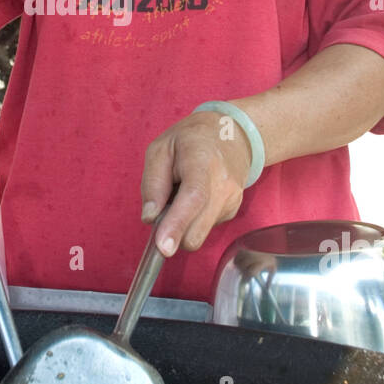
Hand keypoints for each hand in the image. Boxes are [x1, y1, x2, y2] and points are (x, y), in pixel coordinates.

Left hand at [140, 110, 251, 256]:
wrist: (234, 135)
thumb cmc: (192, 140)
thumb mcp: (161, 149)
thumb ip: (152, 182)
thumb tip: (149, 218)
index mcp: (203, 162)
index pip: (193, 198)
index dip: (177, 224)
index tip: (163, 247)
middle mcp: (223, 185)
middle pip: (197, 230)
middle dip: (173, 231)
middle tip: (164, 205)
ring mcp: (231, 201)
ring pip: (198, 234)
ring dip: (183, 224)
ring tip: (182, 193)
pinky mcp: (231, 212)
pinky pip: (204, 228)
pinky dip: (193, 220)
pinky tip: (196, 197)